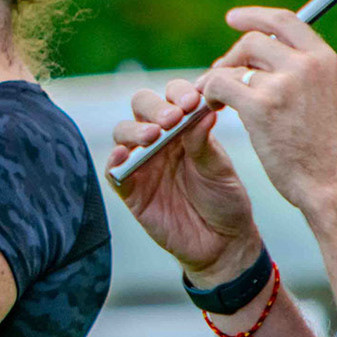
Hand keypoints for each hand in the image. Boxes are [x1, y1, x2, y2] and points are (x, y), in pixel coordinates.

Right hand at [107, 79, 263, 283]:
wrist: (221, 243)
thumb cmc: (224, 200)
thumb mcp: (219, 169)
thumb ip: (204, 142)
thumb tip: (200, 112)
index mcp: (184, 127)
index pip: (173, 96)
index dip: (178, 93)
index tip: (193, 101)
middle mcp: (160, 139)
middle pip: (142, 106)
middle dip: (155, 107)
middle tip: (172, 119)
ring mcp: (142, 163)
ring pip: (123, 132)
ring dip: (135, 130)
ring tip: (153, 137)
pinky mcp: (131, 189)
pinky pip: (113, 170)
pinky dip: (114, 161)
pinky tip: (124, 155)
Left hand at [201, 8, 336, 220]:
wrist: (335, 185)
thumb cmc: (328, 151)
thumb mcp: (327, 98)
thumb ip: (304, 73)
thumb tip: (266, 57)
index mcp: (325, 60)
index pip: (285, 20)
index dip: (255, 16)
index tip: (234, 19)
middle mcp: (306, 65)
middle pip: (253, 41)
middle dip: (232, 57)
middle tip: (221, 75)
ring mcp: (283, 84)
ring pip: (233, 66)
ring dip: (218, 80)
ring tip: (216, 99)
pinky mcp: (260, 106)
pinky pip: (219, 85)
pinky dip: (210, 94)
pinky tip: (213, 107)